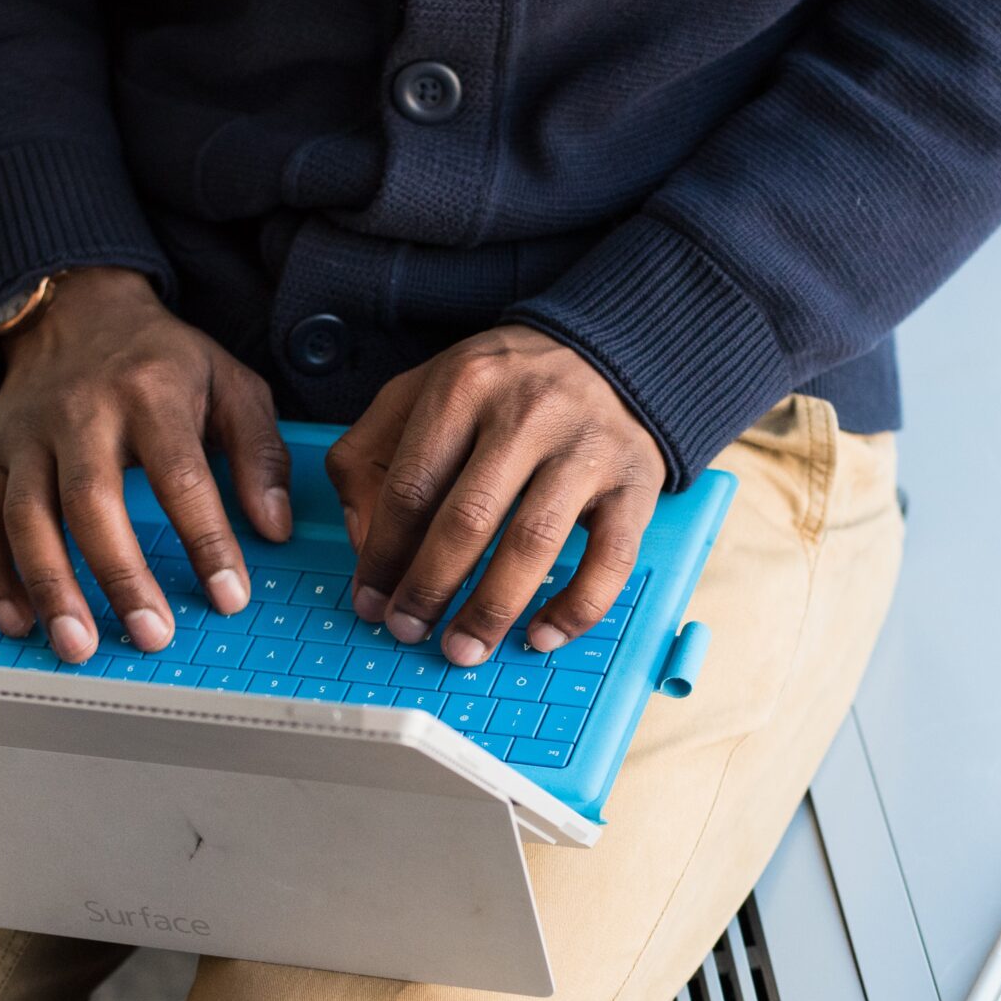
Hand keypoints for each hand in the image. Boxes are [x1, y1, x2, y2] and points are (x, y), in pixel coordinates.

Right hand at [0, 267, 292, 662]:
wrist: (76, 306)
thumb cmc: (161, 358)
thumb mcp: (230, 381)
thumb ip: (259, 452)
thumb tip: (274, 527)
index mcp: (149, 395)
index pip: (179, 476)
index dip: (206, 540)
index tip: (229, 596)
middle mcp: (81, 415)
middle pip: (91, 503)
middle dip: (120, 577)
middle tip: (152, 636)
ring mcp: (29, 438)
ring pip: (26, 518)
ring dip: (50, 587)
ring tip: (78, 646)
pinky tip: (16, 622)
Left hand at [323, 325, 663, 665]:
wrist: (606, 352)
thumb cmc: (501, 388)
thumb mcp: (420, 392)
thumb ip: (372, 456)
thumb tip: (366, 542)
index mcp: (463, 389)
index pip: (411, 487)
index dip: (383, 555)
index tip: (370, 601)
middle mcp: (527, 414)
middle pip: (468, 519)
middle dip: (429, 588)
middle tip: (408, 630)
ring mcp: (586, 450)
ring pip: (533, 543)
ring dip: (491, 609)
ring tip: (463, 649)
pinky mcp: (634, 483)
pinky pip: (611, 558)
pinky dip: (577, 607)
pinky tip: (542, 635)